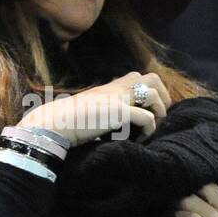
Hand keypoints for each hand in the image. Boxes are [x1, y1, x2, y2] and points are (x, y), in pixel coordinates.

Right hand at [18, 71, 170, 146]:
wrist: (54, 123)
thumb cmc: (70, 121)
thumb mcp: (93, 110)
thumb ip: (107, 109)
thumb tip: (120, 123)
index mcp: (111, 87)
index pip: (139, 78)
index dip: (152, 92)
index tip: (152, 110)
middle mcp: (117, 89)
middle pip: (152, 78)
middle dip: (163, 97)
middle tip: (159, 116)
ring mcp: (118, 98)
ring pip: (153, 94)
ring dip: (158, 113)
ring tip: (151, 128)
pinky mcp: (119, 112)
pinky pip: (147, 118)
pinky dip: (149, 130)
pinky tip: (140, 139)